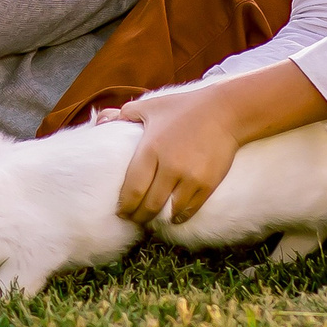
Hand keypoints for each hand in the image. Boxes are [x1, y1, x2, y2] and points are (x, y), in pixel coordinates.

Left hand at [112, 86, 242, 224]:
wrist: (225, 112)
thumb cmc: (183, 107)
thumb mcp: (150, 106)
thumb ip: (123, 115)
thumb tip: (101, 122)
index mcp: (150, 149)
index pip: (132, 188)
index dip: (125, 205)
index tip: (120, 212)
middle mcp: (169, 166)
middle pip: (149, 204)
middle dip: (138, 216)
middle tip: (133, 219)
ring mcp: (190, 177)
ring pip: (168, 210)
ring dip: (158, 219)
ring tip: (151, 220)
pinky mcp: (208, 184)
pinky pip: (190, 209)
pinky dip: (179, 216)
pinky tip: (173, 217)